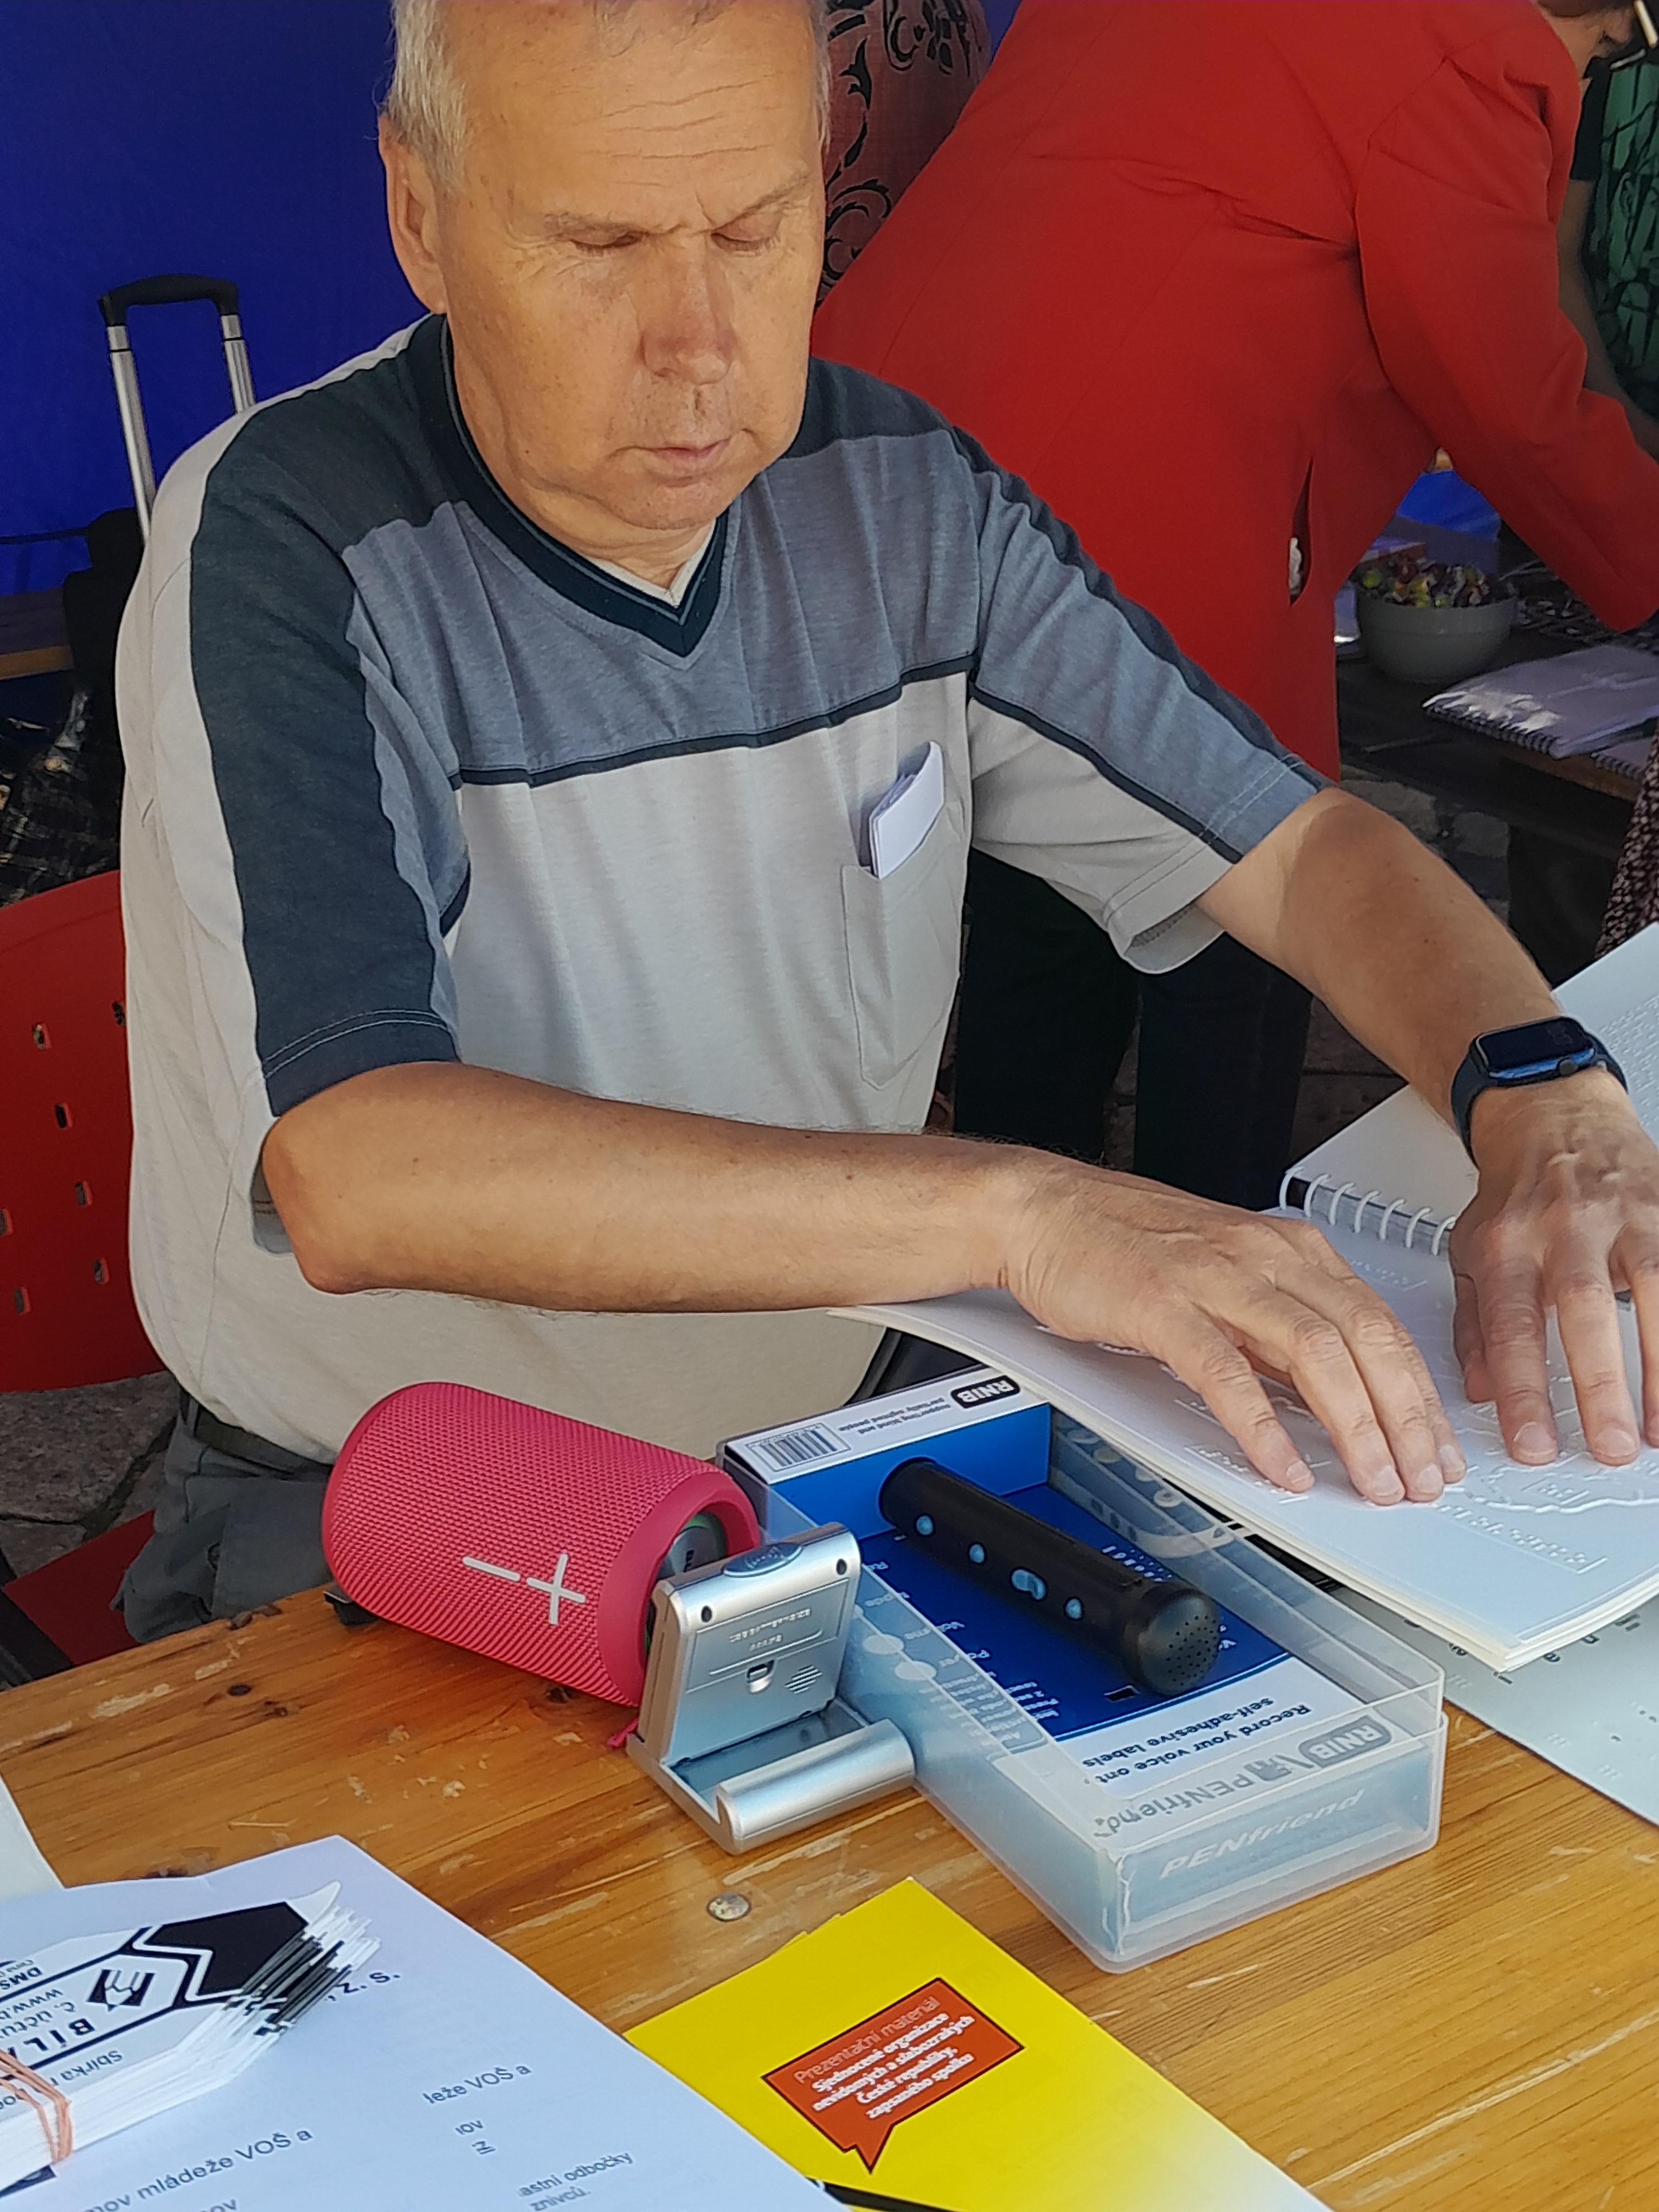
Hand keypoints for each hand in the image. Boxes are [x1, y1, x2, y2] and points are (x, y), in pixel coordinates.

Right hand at [1002, 1161, 1465, 1504]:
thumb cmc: (1124, 1244)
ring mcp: (1216, 1278)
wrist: (1043, 1210)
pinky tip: (1282, 1465)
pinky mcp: (1163, 1304)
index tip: (1436, 1448)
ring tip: (1371, 1481)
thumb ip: (1277, 1332)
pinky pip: (1227, 1372)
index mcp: (1291, 1250)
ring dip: (1355, 1427)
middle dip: (1406, 1420)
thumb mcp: (1227, 1279)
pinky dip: (1262, 1426)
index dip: (1420, 1396)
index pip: (1383, 1325)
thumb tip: (1327, 1398)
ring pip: (1315, 1354)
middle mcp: (1265, 1256)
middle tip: (1421, 1480)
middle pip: (1366, 1340)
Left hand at [1450, 1069, 1658, 1463]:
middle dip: (1598, 1383)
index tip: (1532, 1444)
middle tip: (1609, 1446)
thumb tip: (1478, 1391)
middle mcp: (1564, 1226)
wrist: (1552, 1115)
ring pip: (1652, 1288)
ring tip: (1658, 1430)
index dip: (1521, 1389)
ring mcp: (1623, 1215)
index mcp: (1506, 1243)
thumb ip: (1474, 1324)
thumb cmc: (1514, 1195)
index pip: (1509, 1325)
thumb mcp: (1469, 1250)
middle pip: (1582, 1308)